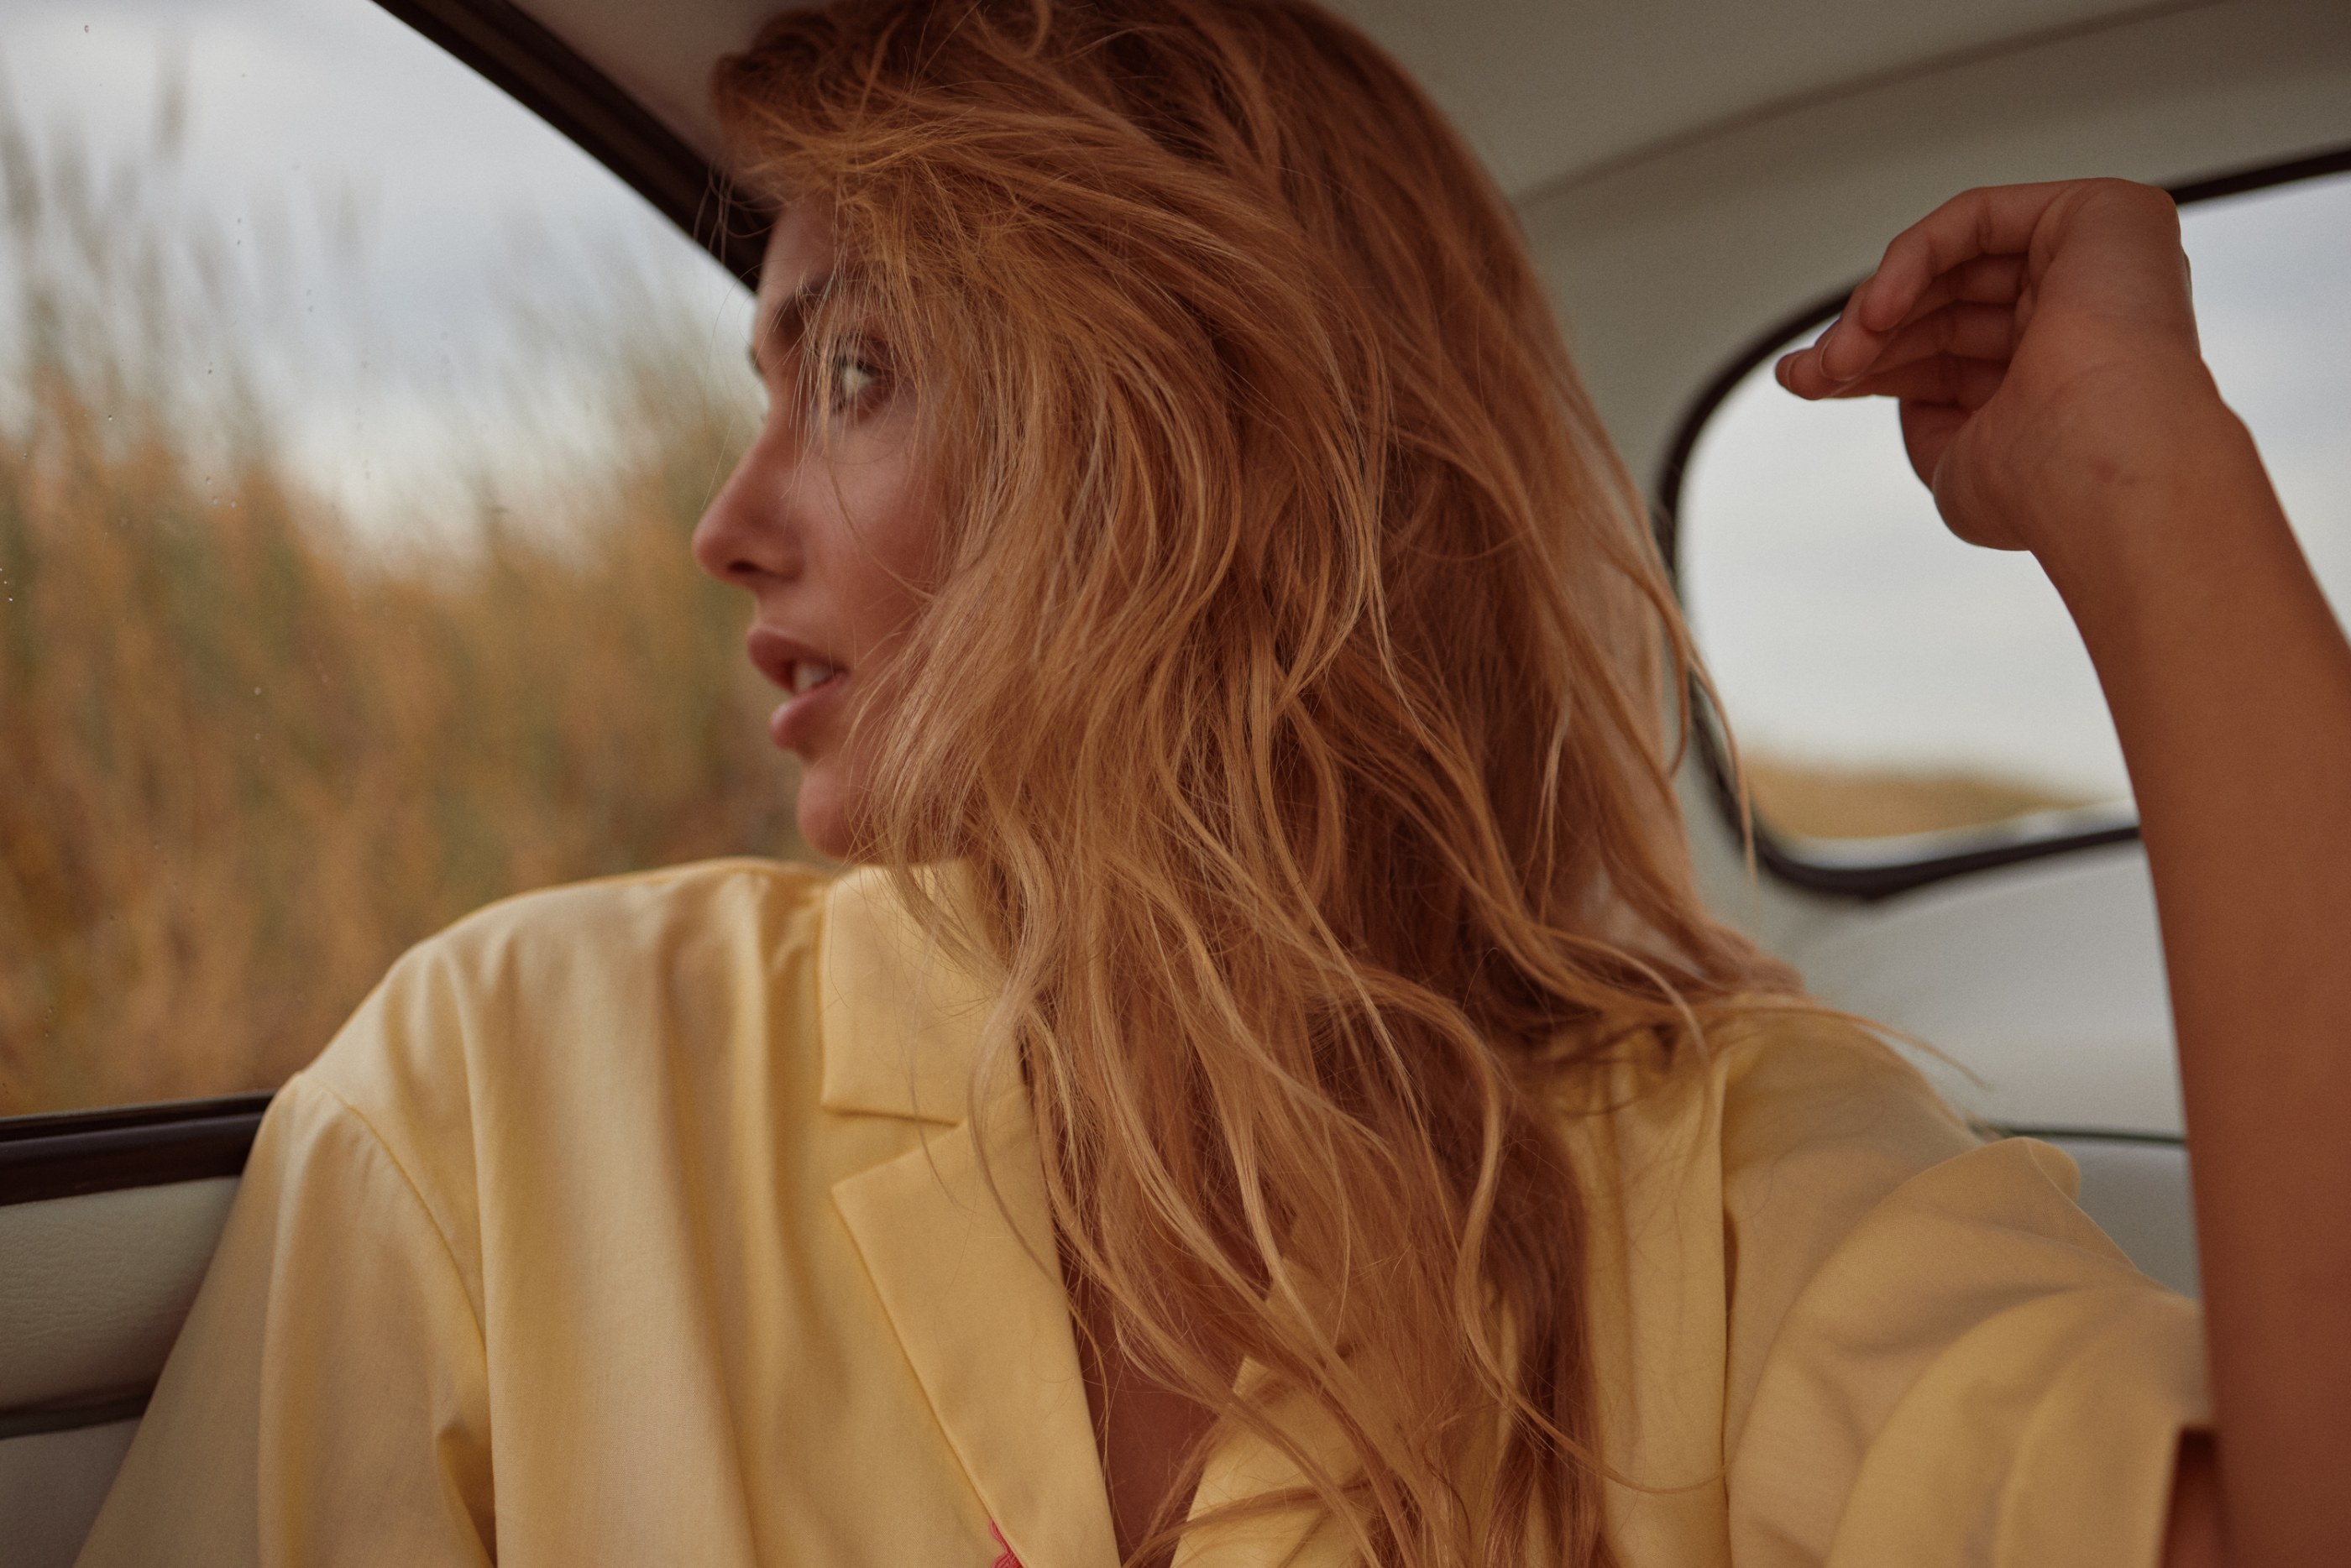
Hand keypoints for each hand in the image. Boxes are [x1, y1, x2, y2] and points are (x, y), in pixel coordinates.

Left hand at [1774, 179, 2238, 569]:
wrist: (2102, 473)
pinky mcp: (2103, 215)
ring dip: (1876, 310)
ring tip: (1836, 358)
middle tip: (1808, 373)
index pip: (1946, 349)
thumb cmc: (2045, 489)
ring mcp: (2097, 263)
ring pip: (1953, 265)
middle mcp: (2082, 318)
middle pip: (1943, 305)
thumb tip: (1889, 385)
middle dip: (1862, 338)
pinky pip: (1976, 217)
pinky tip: (1876, 313)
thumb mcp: (1955, 462)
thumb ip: (1926, 418)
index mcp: (2057, 378)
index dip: (1869, 361)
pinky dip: (1910, 259)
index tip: (1805, 382)